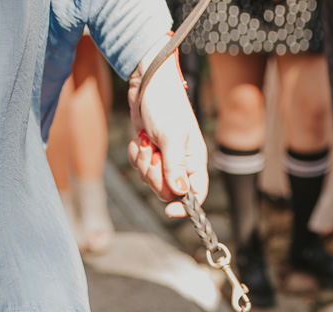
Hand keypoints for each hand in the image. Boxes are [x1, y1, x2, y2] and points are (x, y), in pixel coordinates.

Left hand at [127, 42, 207, 217]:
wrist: (146, 81)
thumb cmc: (164, 103)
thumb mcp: (171, 134)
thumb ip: (175, 165)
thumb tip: (180, 191)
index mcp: (195, 161)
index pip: (196, 194)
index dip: (184, 207)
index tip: (169, 210)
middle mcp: (181, 163)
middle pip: (167, 191)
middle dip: (154, 176)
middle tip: (153, 154)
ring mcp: (164, 158)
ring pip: (150, 180)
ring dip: (143, 162)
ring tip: (146, 140)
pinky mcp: (149, 152)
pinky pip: (138, 167)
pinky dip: (135, 154)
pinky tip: (140, 138)